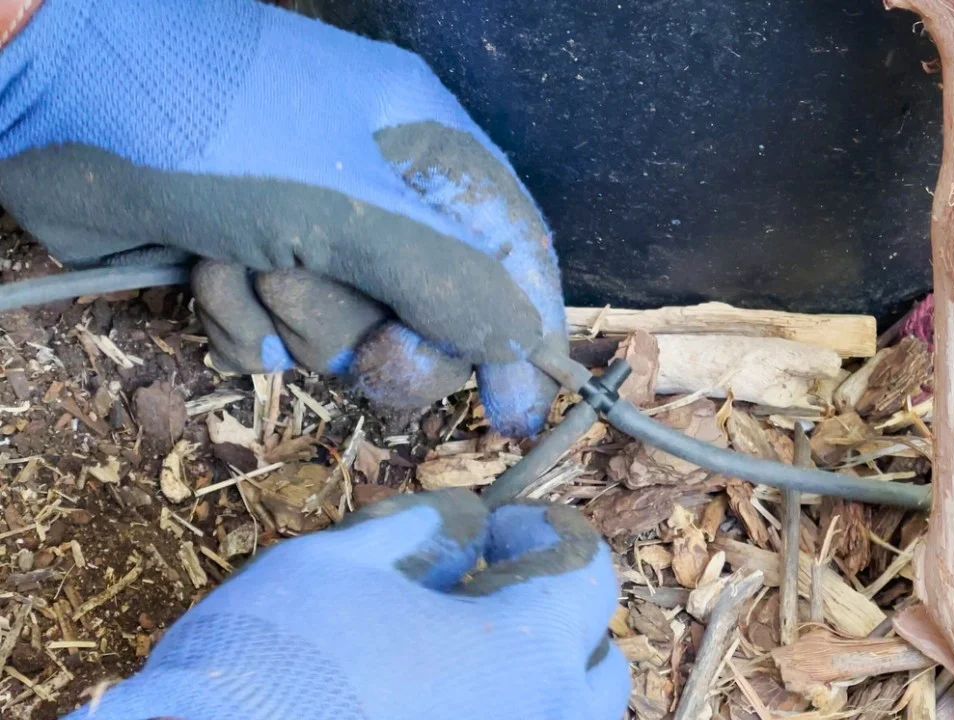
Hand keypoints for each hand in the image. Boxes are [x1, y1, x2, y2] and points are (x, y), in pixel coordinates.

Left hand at [0, 0, 566, 434]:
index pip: (509, 249)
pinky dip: (238, 321)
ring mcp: (309, 235)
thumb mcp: (348, 204)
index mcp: (427, 152)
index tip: (515, 413)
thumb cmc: (219, 128)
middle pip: (431, 316)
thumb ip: (448, 280)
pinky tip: (205, 273)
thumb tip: (523, 342)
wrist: (56, 98)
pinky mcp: (245, 267)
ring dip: (290, 314)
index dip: (520, 332)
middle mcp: (380, 197)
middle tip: (365, 354)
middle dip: (383, 337)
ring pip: (345, 334)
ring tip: (243, 257)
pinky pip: (276, 340)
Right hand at [65, 491, 630, 719]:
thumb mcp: (341, 562)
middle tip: (479, 596)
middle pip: (596, 661)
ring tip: (455, 661)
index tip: (495, 526)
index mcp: (529, 648)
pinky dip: (499, 717)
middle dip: (553, 617)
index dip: (543, 532)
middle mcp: (545, 719)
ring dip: (531, 682)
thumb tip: (464, 522)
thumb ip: (422, 531)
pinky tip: (431, 707)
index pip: (586, 569)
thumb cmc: (278, 663)